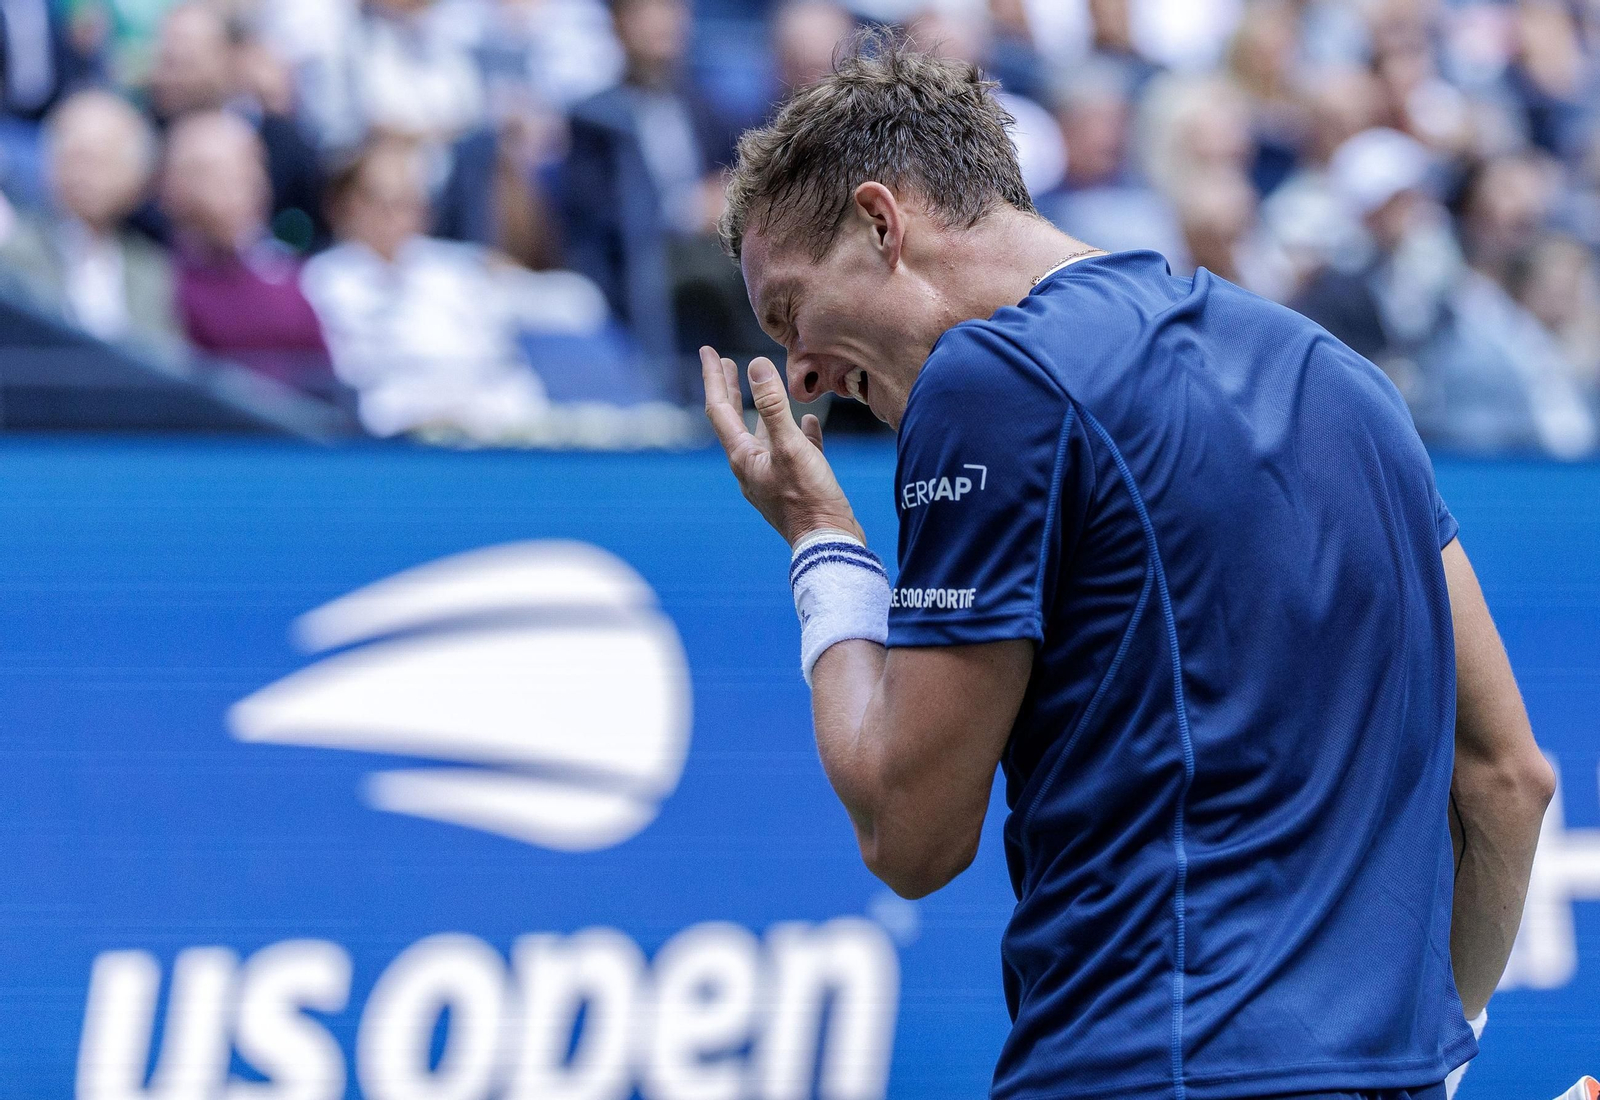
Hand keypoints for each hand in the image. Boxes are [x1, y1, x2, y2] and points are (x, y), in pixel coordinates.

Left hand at [700, 346, 865, 546]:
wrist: (828, 544)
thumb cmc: (808, 499)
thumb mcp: (790, 447)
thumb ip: (774, 406)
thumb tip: (756, 365)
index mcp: (743, 458)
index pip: (719, 409)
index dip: (714, 378)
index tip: (707, 351)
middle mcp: (752, 467)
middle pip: (735, 421)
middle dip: (731, 390)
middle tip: (725, 364)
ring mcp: (772, 478)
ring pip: (764, 436)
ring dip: (764, 411)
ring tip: (767, 389)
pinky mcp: (795, 486)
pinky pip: (792, 452)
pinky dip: (797, 433)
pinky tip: (811, 423)